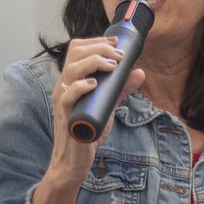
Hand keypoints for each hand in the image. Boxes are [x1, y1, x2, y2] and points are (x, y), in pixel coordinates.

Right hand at [50, 36, 145, 180]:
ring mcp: (64, 100)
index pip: (77, 50)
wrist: (74, 161)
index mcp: (72, 81)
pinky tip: (94, 84)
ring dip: (94, 62)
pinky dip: (81, 86)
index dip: (96, 41)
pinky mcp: (66, 115)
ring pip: (71, 69)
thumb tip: (139, 72)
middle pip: (74, 53)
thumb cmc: (87, 134)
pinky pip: (68, 95)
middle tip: (119, 55)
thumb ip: (120, 89)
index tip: (116, 42)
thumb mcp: (107, 105)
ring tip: (112, 65)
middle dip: (99, 47)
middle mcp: (65, 86)